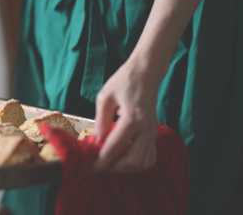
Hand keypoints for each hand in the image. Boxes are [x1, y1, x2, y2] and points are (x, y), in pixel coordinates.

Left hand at [92, 58, 160, 172]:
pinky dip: (135, 163)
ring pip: (142, 163)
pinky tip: (121, 158)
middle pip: (131, 162)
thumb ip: (101, 121)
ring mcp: (153, 132)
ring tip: (107, 163)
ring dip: (124, 168)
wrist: (146, 73)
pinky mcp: (154, 133)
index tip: (88, 165)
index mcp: (132, 119)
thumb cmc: (124, 81)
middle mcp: (146, 129)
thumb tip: (95, 142)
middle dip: (112, 169)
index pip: (114, 148)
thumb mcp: (105, 97)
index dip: (100, 161)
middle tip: (96, 167)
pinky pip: (149, 158)